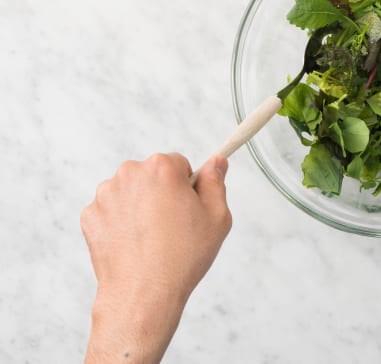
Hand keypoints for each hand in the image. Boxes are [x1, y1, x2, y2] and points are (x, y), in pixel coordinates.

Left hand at [81, 153, 230, 362]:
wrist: (142, 293)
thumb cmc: (183, 256)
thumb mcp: (217, 216)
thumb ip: (216, 182)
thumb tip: (216, 161)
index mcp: (161, 167)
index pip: (179, 164)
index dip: (188, 188)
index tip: (189, 209)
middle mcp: (129, 173)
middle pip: (152, 175)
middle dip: (163, 193)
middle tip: (173, 226)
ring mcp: (105, 195)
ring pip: (131, 192)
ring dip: (141, 206)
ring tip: (153, 239)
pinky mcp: (90, 216)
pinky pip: (112, 211)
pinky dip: (122, 223)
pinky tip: (134, 244)